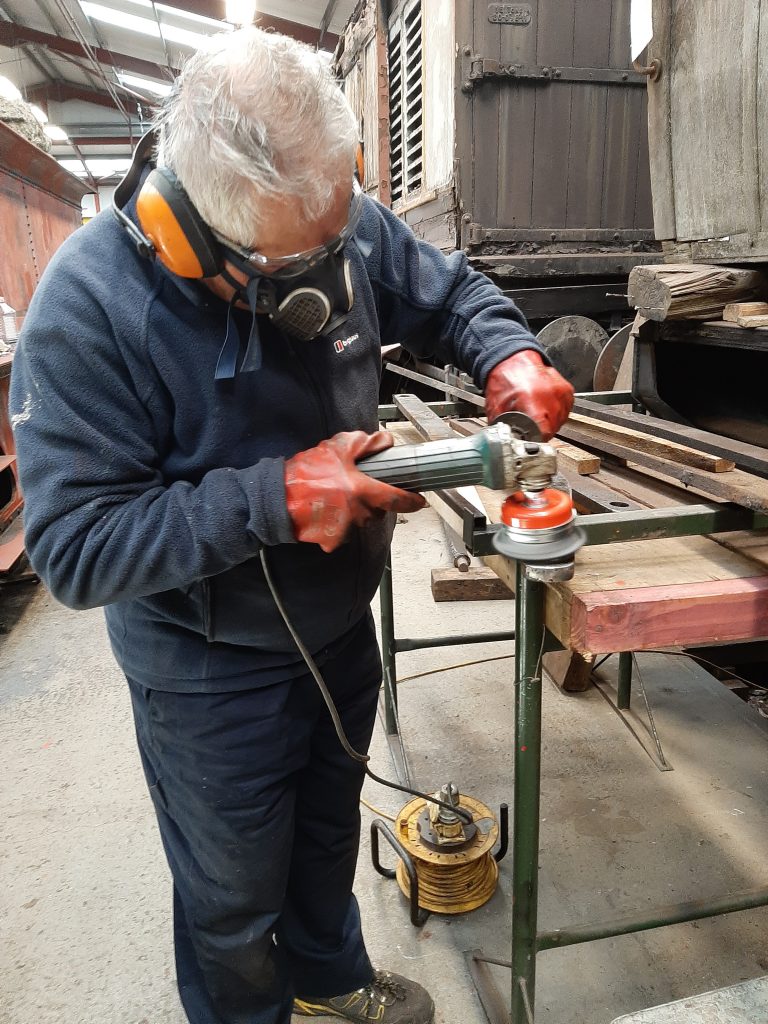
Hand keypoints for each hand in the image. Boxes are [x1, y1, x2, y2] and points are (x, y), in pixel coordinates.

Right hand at [284, 430, 425, 551]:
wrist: (276, 499)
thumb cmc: (305, 473)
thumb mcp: (336, 448)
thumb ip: (366, 443)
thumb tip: (386, 442)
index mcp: (360, 490)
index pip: (396, 499)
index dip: (412, 500)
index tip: (419, 499)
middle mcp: (357, 513)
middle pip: (379, 509)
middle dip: (376, 498)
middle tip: (359, 484)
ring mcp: (345, 530)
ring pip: (364, 519)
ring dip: (359, 508)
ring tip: (339, 494)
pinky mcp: (333, 541)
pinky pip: (347, 529)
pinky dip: (342, 520)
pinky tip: (329, 508)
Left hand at [484, 350, 573, 439]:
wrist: (512, 360)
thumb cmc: (505, 379)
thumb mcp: (496, 408)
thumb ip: (504, 428)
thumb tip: (508, 443)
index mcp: (532, 399)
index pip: (543, 432)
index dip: (536, 440)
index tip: (530, 440)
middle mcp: (550, 395)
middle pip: (552, 429)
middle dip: (541, 432)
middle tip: (530, 427)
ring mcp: (561, 392)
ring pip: (560, 421)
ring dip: (550, 424)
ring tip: (537, 415)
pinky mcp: (567, 391)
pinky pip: (566, 411)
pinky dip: (557, 414)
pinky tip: (545, 409)